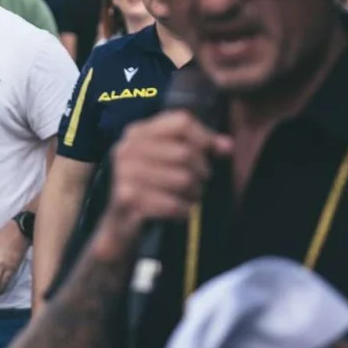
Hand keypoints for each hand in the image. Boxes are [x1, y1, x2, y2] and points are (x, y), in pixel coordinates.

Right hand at [94, 112, 230, 253]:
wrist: (120, 226)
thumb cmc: (152, 190)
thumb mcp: (171, 163)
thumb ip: (200, 149)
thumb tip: (228, 145)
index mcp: (137, 133)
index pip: (181, 121)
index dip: (205, 137)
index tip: (214, 154)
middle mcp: (127, 148)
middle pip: (186, 152)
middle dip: (201, 173)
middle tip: (198, 185)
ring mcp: (124, 173)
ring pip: (183, 179)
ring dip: (194, 194)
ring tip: (188, 199)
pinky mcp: (127, 198)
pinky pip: (173, 204)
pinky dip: (182, 211)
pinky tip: (178, 212)